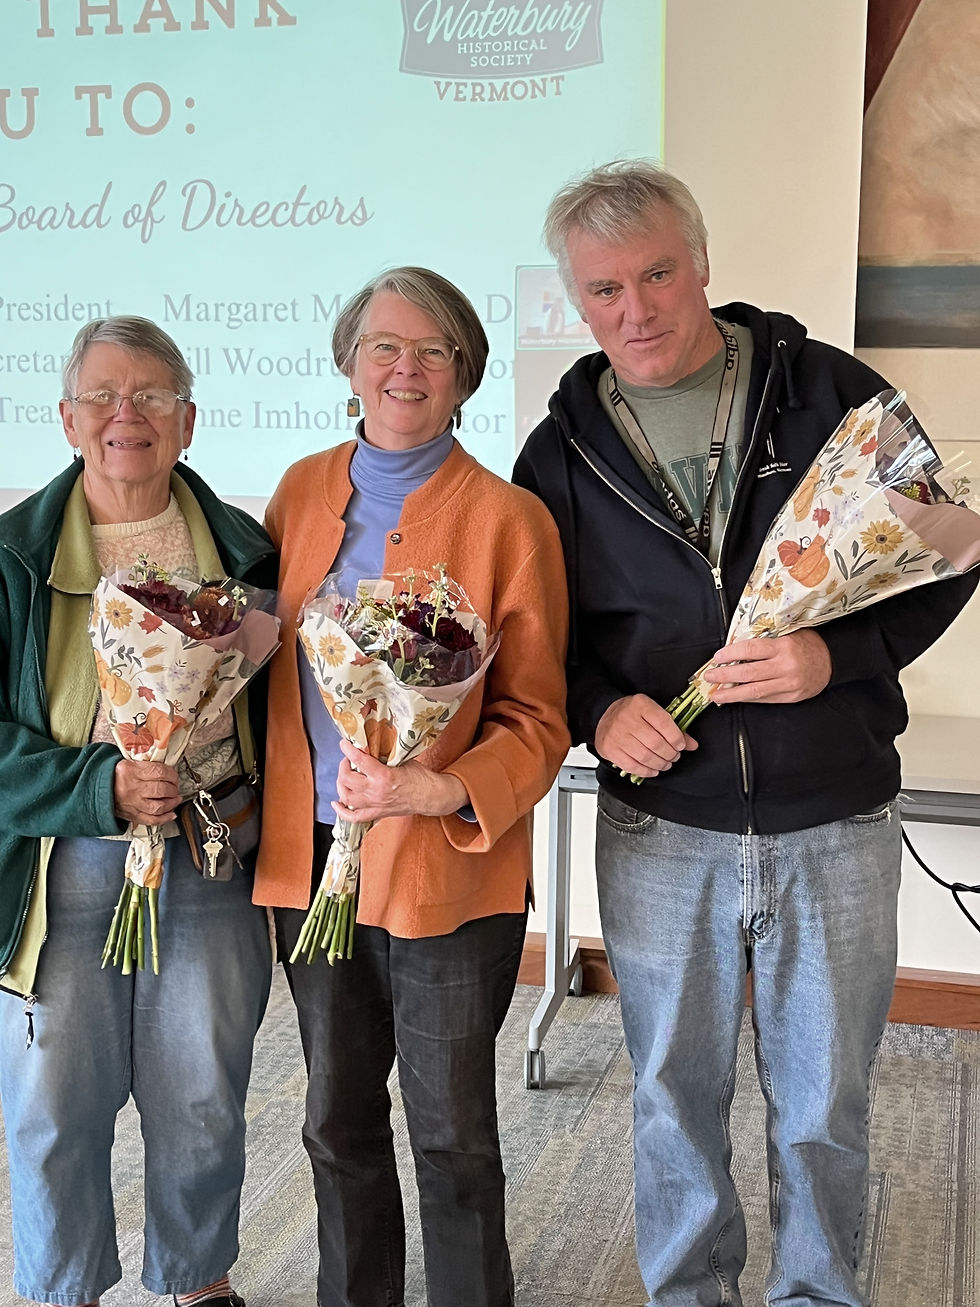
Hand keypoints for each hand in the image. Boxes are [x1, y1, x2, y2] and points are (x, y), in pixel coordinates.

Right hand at [113, 760, 179, 825]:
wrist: (99, 789)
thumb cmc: (117, 776)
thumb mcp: (130, 763)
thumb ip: (149, 765)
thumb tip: (170, 769)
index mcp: (131, 771)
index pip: (160, 772)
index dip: (172, 775)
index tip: (174, 776)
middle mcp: (132, 788)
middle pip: (162, 789)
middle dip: (174, 789)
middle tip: (175, 787)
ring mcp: (132, 804)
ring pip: (159, 806)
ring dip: (172, 803)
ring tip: (175, 799)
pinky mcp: (132, 815)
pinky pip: (152, 820)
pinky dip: (165, 818)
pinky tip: (171, 813)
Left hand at [332, 739, 468, 822]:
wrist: (431, 796)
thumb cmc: (421, 777)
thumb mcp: (403, 760)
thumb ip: (386, 755)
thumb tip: (372, 745)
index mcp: (384, 776)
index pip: (359, 761)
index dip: (348, 750)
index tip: (343, 744)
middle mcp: (376, 792)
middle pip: (347, 780)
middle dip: (343, 766)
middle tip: (348, 759)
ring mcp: (375, 805)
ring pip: (346, 797)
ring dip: (341, 784)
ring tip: (344, 775)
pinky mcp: (377, 813)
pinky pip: (354, 817)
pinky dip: (342, 812)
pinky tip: (337, 803)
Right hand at [594, 694, 696, 778]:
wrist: (604, 715)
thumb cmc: (632, 713)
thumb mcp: (653, 712)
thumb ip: (673, 728)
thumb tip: (692, 744)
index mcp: (640, 705)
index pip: (663, 723)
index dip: (676, 738)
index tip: (681, 745)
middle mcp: (627, 719)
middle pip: (655, 743)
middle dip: (670, 754)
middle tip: (673, 756)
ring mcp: (617, 735)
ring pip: (645, 757)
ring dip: (660, 764)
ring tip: (665, 763)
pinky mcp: (610, 749)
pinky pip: (632, 766)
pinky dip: (646, 771)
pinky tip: (652, 769)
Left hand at [704, 629, 831, 704]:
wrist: (832, 662)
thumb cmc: (808, 644)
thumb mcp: (788, 633)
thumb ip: (765, 640)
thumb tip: (734, 647)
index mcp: (784, 647)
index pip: (750, 650)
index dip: (730, 654)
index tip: (716, 658)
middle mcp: (785, 667)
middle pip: (748, 673)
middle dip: (724, 676)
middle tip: (709, 676)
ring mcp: (788, 685)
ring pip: (754, 692)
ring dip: (731, 694)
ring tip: (716, 694)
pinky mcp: (790, 697)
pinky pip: (764, 699)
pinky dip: (747, 699)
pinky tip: (734, 698)